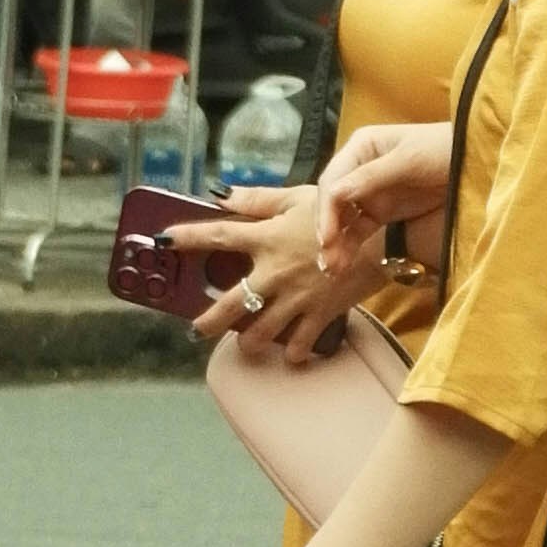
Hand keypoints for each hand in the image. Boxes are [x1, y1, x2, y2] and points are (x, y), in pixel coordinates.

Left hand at [165, 193, 354, 358]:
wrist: (383, 237)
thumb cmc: (339, 214)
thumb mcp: (296, 198)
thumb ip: (256, 199)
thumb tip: (220, 192)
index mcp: (266, 238)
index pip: (216, 236)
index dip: (185, 237)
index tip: (163, 240)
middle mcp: (274, 272)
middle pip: (228, 304)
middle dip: (208, 322)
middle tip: (197, 331)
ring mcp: (296, 298)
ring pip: (260, 332)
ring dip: (250, 341)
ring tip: (245, 343)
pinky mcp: (319, 314)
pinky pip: (300, 342)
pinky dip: (295, 351)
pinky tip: (291, 353)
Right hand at [319, 118, 449, 271]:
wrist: (480, 161)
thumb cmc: (446, 149)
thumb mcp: (410, 160)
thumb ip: (372, 177)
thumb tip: (334, 194)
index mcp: (362, 147)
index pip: (334, 180)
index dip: (326, 210)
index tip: (326, 238)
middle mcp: (359, 167)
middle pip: (333, 201)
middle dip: (328, 231)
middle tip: (327, 262)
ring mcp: (369, 190)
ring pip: (342, 219)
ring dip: (335, 243)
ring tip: (332, 272)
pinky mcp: (382, 210)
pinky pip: (359, 230)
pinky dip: (350, 247)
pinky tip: (342, 266)